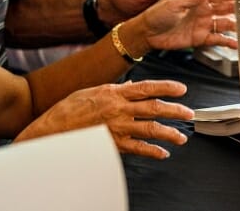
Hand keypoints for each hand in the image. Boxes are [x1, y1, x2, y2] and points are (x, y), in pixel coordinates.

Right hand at [17, 80, 193, 158]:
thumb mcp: (92, 91)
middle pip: (154, 108)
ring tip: (181, 137)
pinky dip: (152, 151)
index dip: (167, 87)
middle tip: (189, 114)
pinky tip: (162, 153)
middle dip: (175, 111)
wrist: (50, 131)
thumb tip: (131, 85)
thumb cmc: (68, 110)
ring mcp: (117, 128)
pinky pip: (138, 148)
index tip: (182, 89)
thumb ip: (115, 89)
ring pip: (150, 129)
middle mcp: (119, 109)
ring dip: (169, 133)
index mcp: (114, 93)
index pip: (147, 87)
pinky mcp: (112, 145)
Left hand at [135, 0, 236, 51]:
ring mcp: (203, 25)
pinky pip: (217, 39)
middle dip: (239, 9)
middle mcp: (203, 11)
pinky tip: (237, 45)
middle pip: (226, 9)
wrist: (146, 33)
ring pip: (224, 24)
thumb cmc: (156, 13)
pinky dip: (227, 42)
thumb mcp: (174, 2)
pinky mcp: (200, 39)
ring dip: (236, 26)